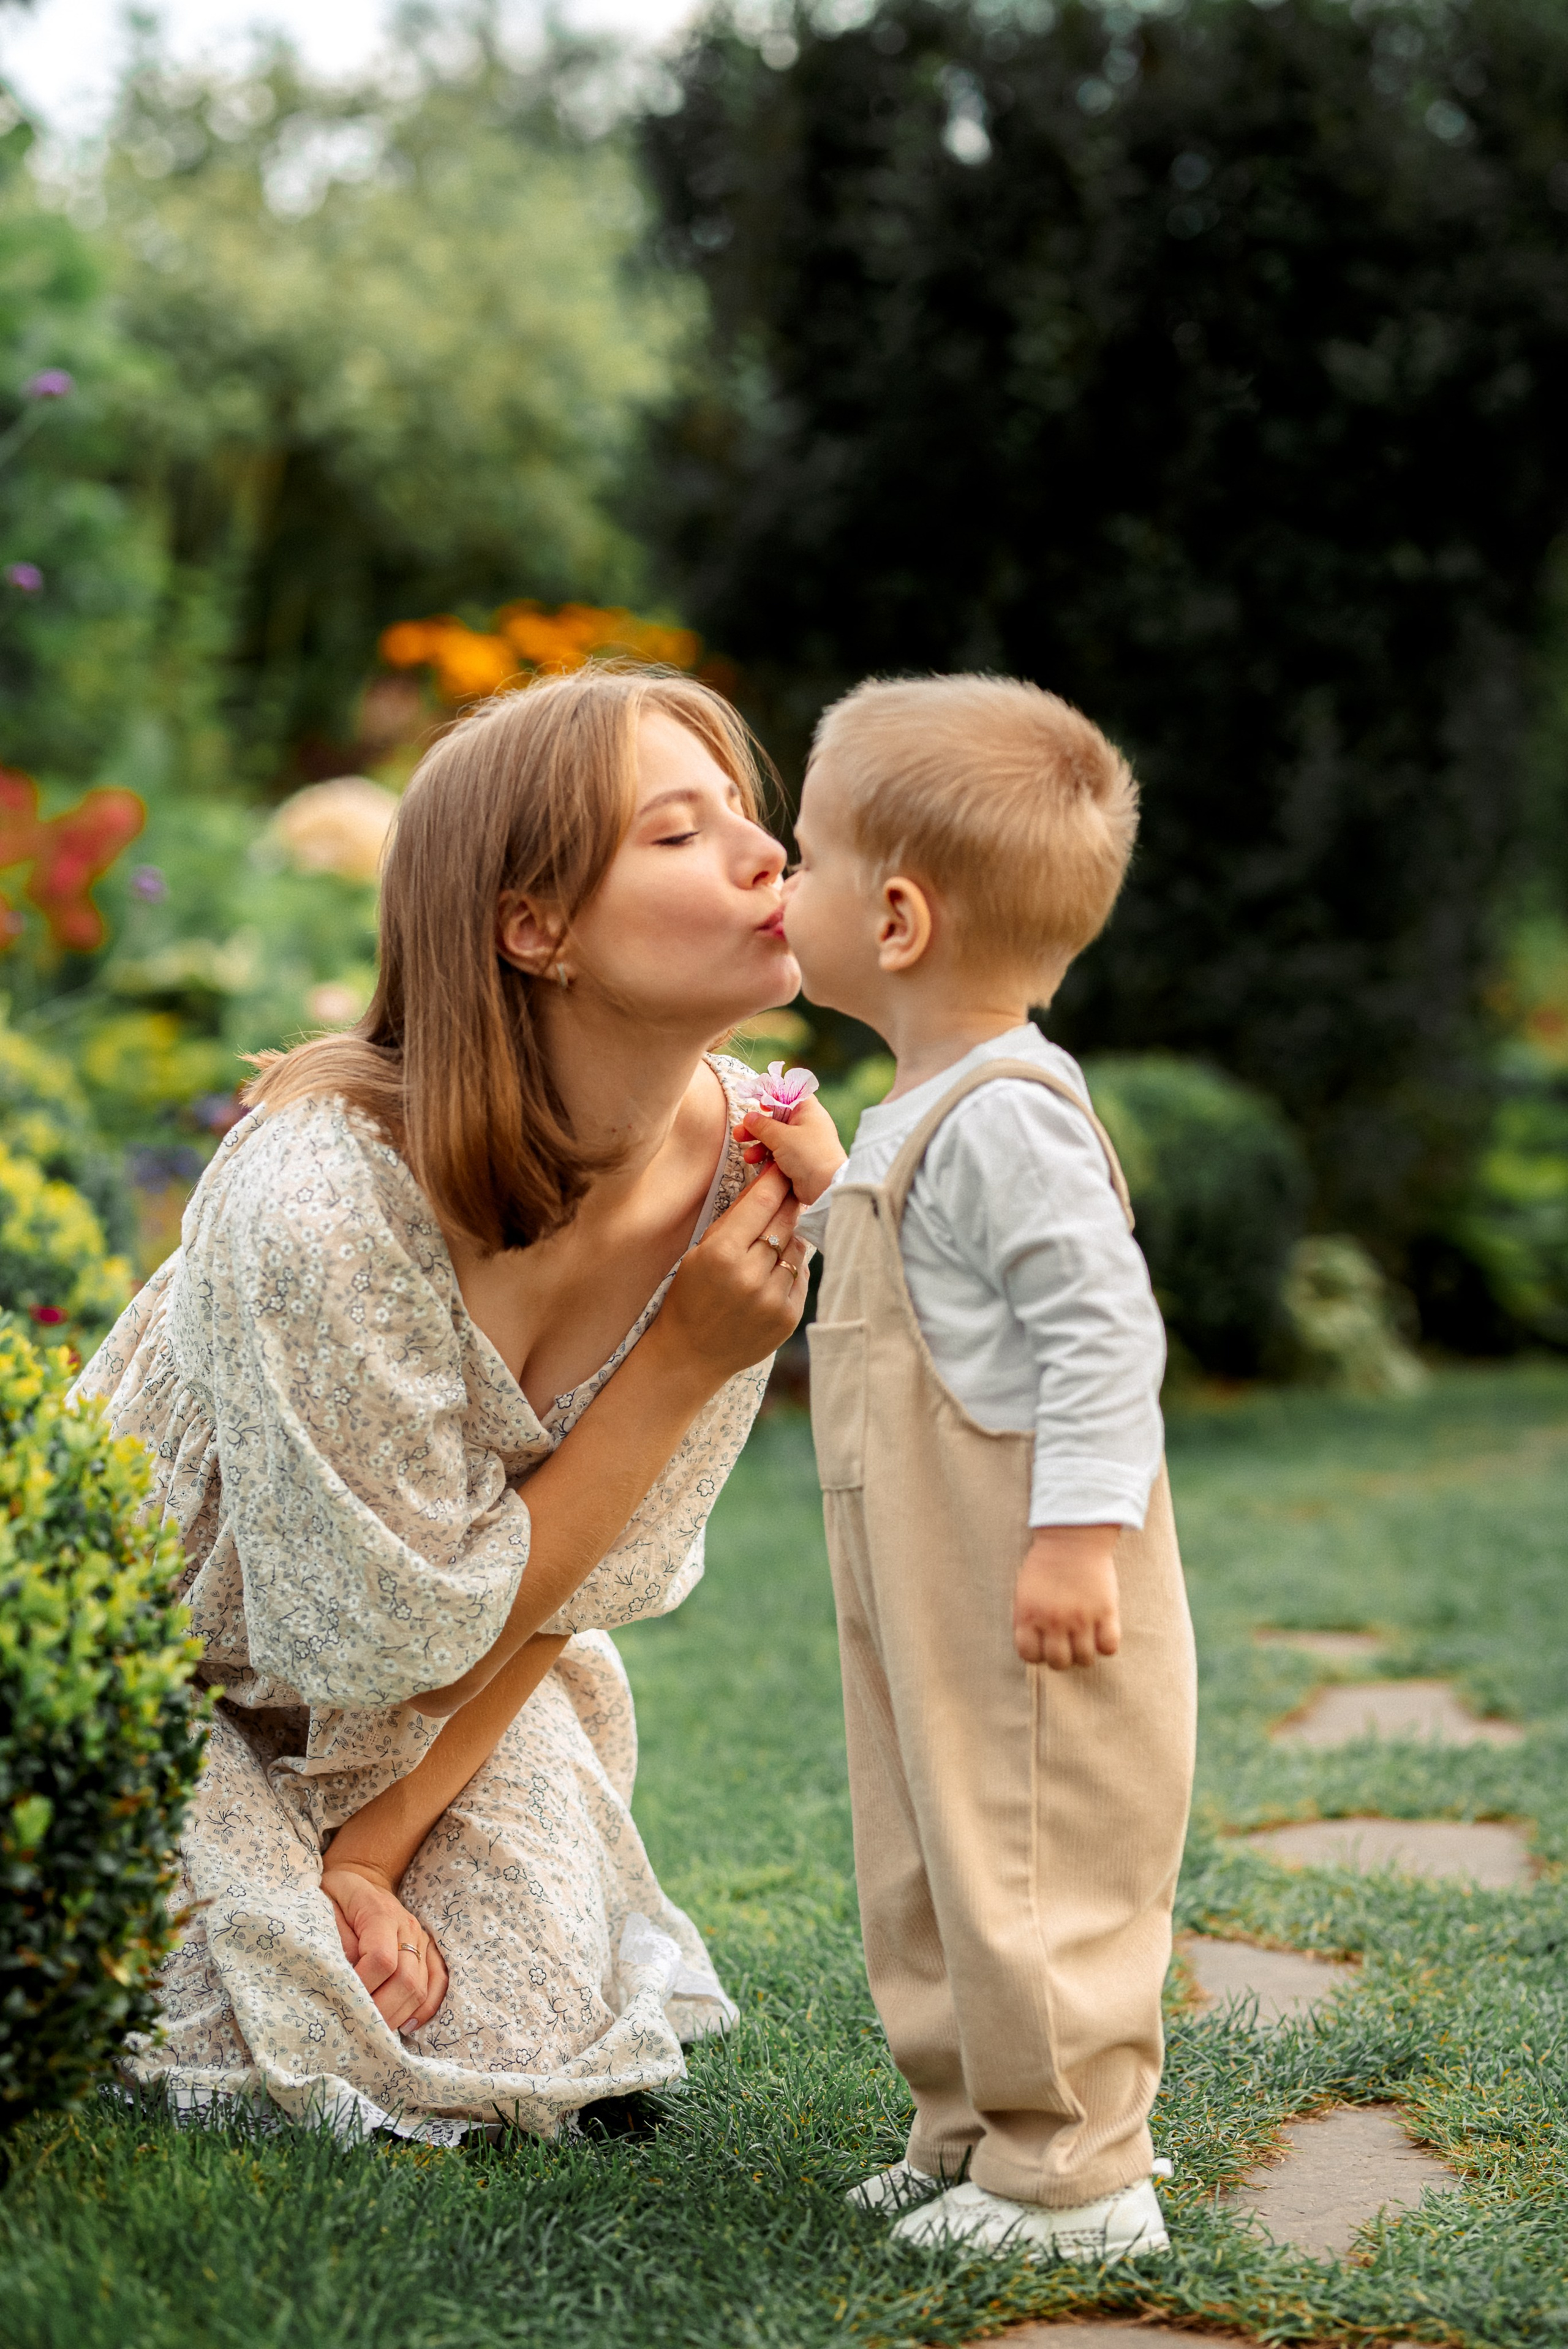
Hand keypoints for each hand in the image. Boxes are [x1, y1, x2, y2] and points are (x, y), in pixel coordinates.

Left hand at [320, 1860, 447, 2033]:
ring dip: (399, 2015)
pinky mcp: (428, 1950)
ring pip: (421, 1987)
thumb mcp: (325, 1907)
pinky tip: (407, 2025)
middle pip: (406, 1980)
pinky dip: (426, 2008)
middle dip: (382, 2011)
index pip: (381, 1959)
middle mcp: (408, 1927)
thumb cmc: (337, 1896)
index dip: (364, 1987)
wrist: (363, 1879)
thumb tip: (347, 1977)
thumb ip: (335, 1940)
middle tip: (358, 2029)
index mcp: (381, 1914)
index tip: (343, 2003)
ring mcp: (422, 1939)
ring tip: (376, 2031)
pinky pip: (438, 1982)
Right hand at [656, 1163, 808, 1384]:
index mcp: (722, 1254)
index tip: (782, 1169)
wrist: (691, 1355)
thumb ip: (733, 1220)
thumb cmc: (690, 1297)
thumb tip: (764, 1184)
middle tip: (791, 1190)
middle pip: (784, 1222)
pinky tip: (773, 1272)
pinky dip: (791, 1269)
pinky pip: (800, 1276)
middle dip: (788, 1203)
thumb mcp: (700, 1253)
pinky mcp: (789, 1317)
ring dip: (789, 1239)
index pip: (762, 1203)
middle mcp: (751, 1275)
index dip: (776, 1181)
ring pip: (797, 1248)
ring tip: (772, 1243)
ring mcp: (773, 1298)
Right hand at [736, 1098, 846, 1204]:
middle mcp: (807, 1125)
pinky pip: (778, 1154)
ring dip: (758, 1144)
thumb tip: (750, 1118)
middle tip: (740, 1132)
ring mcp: (803, 1144)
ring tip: (747, 1154)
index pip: (789, 1096)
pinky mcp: (799, 1160)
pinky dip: (766, 1156)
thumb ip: (762, 1125)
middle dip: (757, 1127)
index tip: (758, 1104)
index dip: (773, 1097)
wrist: (826, 1187)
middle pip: (777, 1119)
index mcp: (808, 1110)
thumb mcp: (781, 1136)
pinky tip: (755, 1161)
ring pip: (775, 1138)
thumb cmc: (809, 1155)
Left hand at [1013, 1525, 1121, 1668]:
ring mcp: (1080, 1617)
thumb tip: (1034, 1644)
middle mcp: (1053, 1620)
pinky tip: (1102, 1633)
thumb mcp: (1025, 1591)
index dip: (1038, 1654)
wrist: (1072, 1537)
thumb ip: (1026, 1619)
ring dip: (1085, 1653)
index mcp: (1028, 1615)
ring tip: (1086, 1639)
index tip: (1045, 1644)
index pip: (1029, 1655)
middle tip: (1068, 1644)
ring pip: (1085, 1659)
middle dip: (1063, 1657)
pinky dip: (1107, 1645)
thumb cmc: (1045, 1563)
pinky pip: (1109, 1646)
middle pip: (1058, 1662)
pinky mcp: (1105, 1611)